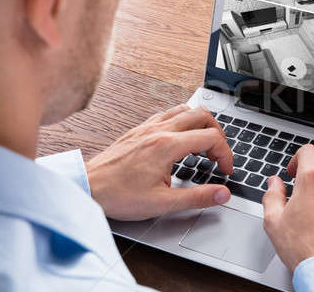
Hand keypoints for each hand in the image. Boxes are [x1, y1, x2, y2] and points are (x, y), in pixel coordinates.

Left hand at [86, 105, 232, 220]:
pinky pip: (168, 114)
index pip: (211, 138)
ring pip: (185, 109)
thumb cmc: (118, 195)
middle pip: (202, 115)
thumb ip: (197, 197)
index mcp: (168, 145)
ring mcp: (148, 127)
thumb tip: (222, 194)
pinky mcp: (139, 129)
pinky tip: (180, 139)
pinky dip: (182, 121)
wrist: (87, 187)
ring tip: (203, 144)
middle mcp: (159, 130)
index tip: (225, 170)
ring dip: (201, 123)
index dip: (226, 154)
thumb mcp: (163, 203)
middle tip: (218, 153)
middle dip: (218, 133)